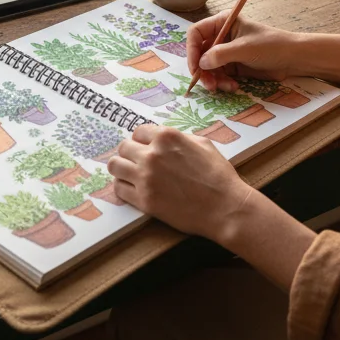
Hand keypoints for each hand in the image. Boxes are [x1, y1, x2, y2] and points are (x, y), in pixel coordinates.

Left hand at [108, 124, 256, 242]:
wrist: (225, 207)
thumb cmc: (219, 176)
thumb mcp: (203, 144)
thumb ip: (179, 138)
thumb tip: (164, 140)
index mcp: (167, 137)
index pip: (138, 132)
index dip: (142, 141)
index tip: (145, 148)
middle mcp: (152, 155)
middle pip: (124, 148)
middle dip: (130, 154)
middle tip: (137, 163)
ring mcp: (146, 178)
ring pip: (115, 166)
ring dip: (122, 169)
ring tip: (130, 175)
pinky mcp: (144, 200)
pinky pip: (119, 189)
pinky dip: (123, 188)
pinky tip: (132, 190)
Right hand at [186, 11, 297, 91]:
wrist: (293, 59)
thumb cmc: (271, 46)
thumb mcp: (244, 48)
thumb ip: (221, 55)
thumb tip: (201, 63)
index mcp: (222, 23)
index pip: (196, 33)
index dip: (191, 50)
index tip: (195, 67)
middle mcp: (221, 36)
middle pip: (199, 53)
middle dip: (203, 70)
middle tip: (208, 84)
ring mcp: (226, 52)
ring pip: (208, 67)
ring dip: (213, 79)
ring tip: (225, 87)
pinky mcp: (233, 66)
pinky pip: (219, 75)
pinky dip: (222, 83)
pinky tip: (233, 86)